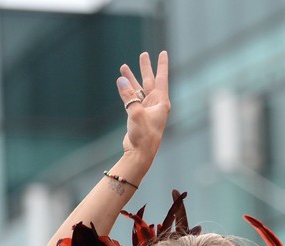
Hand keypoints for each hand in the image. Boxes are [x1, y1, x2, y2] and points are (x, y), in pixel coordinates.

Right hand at [117, 51, 169, 170]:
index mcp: (161, 103)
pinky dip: (127, 90)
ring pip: (139, 89)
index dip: (162, 65)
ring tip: (124, 66)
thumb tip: (121, 79)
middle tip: (144, 54)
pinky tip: (121, 82)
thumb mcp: (135, 113)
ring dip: (132, 78)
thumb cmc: (143, 136)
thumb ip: (128, 96)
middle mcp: (155, 104)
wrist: (140, 153)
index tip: (163, 53)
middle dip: (146, 68)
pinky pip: (132, 97)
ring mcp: (146, 109)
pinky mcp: (138, 115)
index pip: (161, 78)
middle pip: (150, 81)